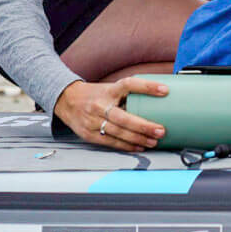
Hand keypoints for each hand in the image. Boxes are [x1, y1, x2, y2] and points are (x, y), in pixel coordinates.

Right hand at [53, 77, 167, 151]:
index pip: (129, 84)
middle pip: (124, 117)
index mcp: (108, 90)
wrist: (66, 100)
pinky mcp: (89, 134)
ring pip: (119, 133)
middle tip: (160, 130)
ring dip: (138, 139)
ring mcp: (93, 121)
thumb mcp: (109, 88)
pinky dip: (127, 146)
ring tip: (153, 141)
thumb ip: (127, 95)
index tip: (164, 90)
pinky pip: (111, 142)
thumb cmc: (94, 95)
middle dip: (144, 126)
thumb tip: (156, 100)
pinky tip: (139, 147)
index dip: (147, 86)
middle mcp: (100, 105)